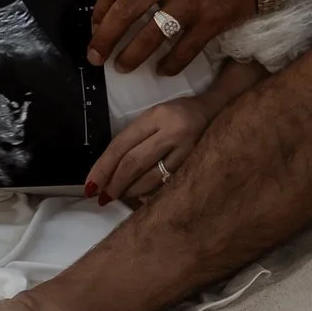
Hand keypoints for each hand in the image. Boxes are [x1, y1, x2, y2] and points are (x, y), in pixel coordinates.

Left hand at [86, 95, 209, 209]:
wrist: (220, 111)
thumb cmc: (181, 114)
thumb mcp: (156, 116)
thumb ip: (136, 139)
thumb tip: (111, 171)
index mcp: (156, 116)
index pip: (121, 145)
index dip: (103, 168)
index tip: (90, 185)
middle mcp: (172, 132)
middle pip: (133, 163)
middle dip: (114, 184)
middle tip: (102, 197)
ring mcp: (187, 150)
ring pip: (151, 179)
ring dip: (131, 192)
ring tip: (120, 197)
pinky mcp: (197, 165)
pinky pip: (168, 186)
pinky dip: (152, 195)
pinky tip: (142, 199)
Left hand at [91, 0, 256, 77]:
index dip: (100, 9)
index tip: (94, 27)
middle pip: (126, 12)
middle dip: (104, 38)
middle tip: (95, 56)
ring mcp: (190, 1)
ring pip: (151, 36)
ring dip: (131, 56)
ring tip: (122, 67)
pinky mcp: (211, 21)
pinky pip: (184, 50)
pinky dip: (170, 65)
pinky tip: (161, 70)